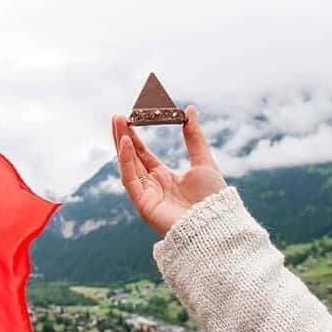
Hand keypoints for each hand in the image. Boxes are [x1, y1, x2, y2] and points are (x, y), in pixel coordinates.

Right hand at [112, 105, 227, 235]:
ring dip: (121, 145)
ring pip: (128, 166)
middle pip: (132, 158)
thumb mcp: (203, 160)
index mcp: (164, 178)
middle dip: (123, 137)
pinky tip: (125, 143)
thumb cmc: (212, 198)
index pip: (143, 154)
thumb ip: (194, 136)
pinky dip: (126, 162)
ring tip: (116, 123)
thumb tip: (190, 109)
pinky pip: (130, 180)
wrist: (216, 222)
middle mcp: (152, 186)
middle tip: (116, 116)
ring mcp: (146, 196)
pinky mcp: (143, 205)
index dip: (134, 137)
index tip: (128, 118)